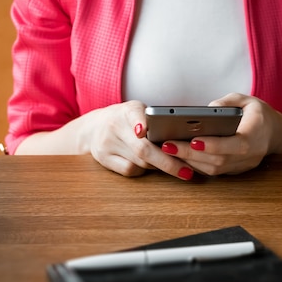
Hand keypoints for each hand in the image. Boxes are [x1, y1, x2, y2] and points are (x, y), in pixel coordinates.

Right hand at [17, 100, 194, 179]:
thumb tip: (183, 139)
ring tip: (180, 169)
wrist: (94, 128)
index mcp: (126, 110)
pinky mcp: (104, 159)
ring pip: (139, 162)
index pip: (134, 114)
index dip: (139, 122)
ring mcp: (106, 144)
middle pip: (142, 148)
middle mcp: (114, 126)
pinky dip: (144, 170)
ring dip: (161, 166)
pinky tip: (152, 167)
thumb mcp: (137, 111)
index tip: (143, 131)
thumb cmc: (126, 120)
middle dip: (167, 162)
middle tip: (187, 171)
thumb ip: (155, 121)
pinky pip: (130, 170)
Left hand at [159, 93, 281, 174]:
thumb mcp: (246, 100)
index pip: (236, 145)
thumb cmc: (258, 114)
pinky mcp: (235, 171)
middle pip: (219, 160)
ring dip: (190, 161)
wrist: (275, 133)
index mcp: (256, 135)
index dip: (214, 145)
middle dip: (191, 154)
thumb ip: (227, 102)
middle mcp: (251, 155)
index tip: (193, 140)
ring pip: (214, 169)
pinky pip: (214, 172)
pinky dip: (196, 165)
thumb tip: (207, 110)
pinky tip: (179, 155)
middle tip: (168, 145)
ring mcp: (243, 166)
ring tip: (169, 149)